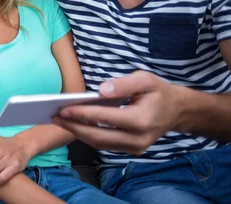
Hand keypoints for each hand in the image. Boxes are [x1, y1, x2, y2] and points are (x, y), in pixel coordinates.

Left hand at [52, 71, 183, 154]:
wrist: (176, 111)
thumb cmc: (158, 92)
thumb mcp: (145, 79)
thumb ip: (123, 84)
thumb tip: (101, 90)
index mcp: (141, 120)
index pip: (106, 118)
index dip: (83, 114)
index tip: (64, 108)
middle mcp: (138, 139)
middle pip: (99, 136)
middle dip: (74, 127)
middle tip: (54, 117)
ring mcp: (135, 148)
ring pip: (99, 144)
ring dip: (77, 133)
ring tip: (58, 121)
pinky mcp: (131, 150)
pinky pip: (105, 145)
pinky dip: (87, 136)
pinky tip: (74, 126)